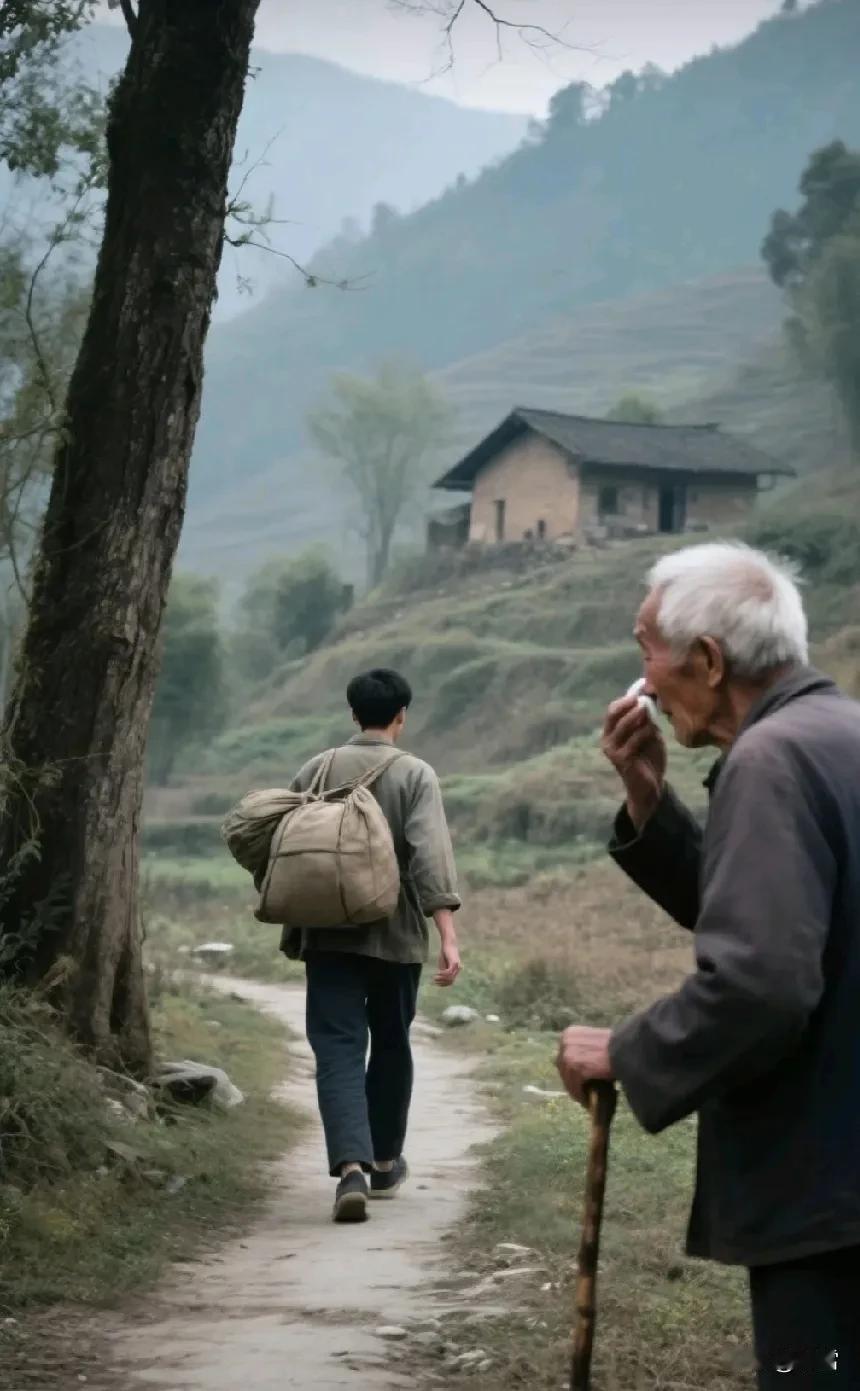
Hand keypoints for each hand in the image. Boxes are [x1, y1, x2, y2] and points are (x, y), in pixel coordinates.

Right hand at [434, 936, 460, 987]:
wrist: (448, 943)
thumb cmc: (445, 952)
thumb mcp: (443, 963)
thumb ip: (443, 970)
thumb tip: (440, 978)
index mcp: (455, 970)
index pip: (451, 982)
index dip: (443, 984)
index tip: (436, 983)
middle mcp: (458, 969)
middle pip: (450, 981)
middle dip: (442, 982)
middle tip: (435, 981)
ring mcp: (457, 966)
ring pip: (450, 977)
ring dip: (442, 978)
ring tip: (435, 977)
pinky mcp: (454, 963)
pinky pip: (449, 972)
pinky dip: (443, 974)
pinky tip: (438, 972)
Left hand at [556, 1026, 613, 1104]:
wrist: (626, 1049)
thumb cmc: (616, 1045)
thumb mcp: (593, 1041)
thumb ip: (583, 1051)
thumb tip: (577, 1068)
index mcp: (569, 1034)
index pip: (563, 1057)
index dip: (569, 1071)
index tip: (576, 1081)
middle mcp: (565, 1043)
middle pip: (563, 1069)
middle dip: (571, 1082)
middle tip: (579, 1093)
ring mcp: (569, 1055)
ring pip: (568, 1080)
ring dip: (576, 1091)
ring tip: (584, 1100)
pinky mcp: (577, 1068)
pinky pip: (575, 1086)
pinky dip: (580, 1096)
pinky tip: (587, 1102)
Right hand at [601, 695, 666, 829]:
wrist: (650, 785)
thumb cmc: (649, 757)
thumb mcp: (648, 734)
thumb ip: (646, 719)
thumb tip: (649, 697)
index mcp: (611, 732)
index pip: (613, 710)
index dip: (626, 698)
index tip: (642, 687)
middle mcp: (607, 739)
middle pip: (614, 714)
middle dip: (629, 703)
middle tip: (645, 696)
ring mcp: (612, 750)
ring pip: (624, 725)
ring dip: (638, 716)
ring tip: (648, 709)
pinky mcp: (620, 760)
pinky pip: (634, 740)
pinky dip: (644, 733)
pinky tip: (654, 731)